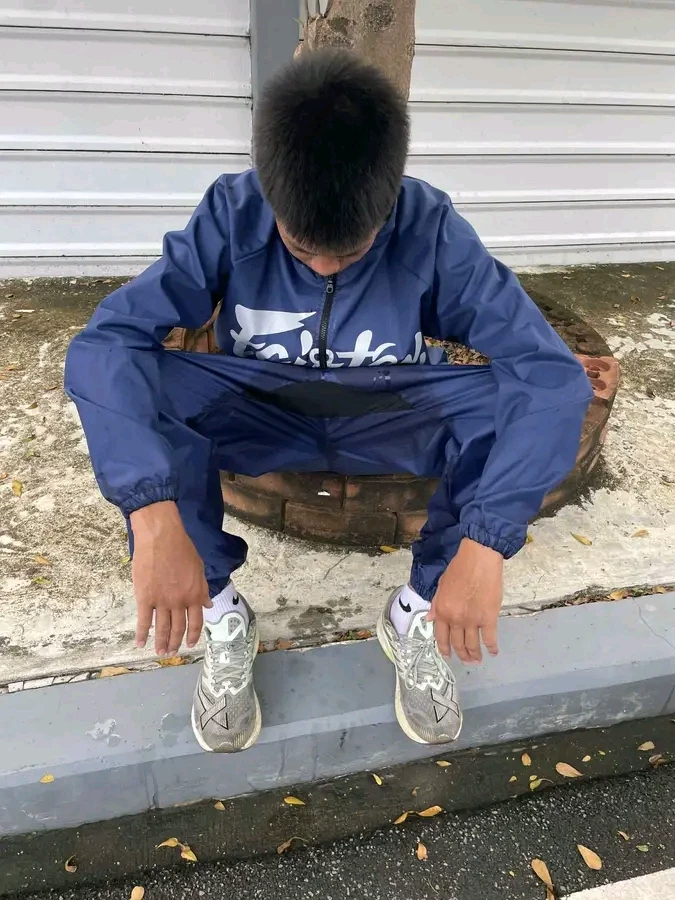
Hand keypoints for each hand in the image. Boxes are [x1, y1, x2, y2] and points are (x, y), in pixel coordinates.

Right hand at [130, 501, 211, 654]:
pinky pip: (144, 621)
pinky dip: (142, 634)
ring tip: (160, 652)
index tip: (190, 644)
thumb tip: (207, 604)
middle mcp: (180, 602)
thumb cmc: (182, 548)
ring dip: (162, 642)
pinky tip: (141, 643)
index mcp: (195, 594)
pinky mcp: (145, 598)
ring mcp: (162, 601)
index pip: (196, 621)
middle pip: (178, 628)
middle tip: (172, 652)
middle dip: (176, 642)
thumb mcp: (199, 568)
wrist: (161, 537)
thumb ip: (202, 589)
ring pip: (162, 628)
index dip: (193, 635)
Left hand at [427, 537, 502, 663]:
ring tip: (477, 660)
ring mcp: (472, 620)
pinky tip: (493, 652)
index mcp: (442, 611)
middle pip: (457, 644)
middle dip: (461, 655)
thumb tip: (429, 619)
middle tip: (465, 660)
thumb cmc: (459, 568)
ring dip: (474, 655)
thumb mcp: (441, 585)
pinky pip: (489, 638)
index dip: (443, 648)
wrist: (478, 560)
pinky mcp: (489, 618)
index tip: (447, 655)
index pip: (440, 636)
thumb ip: (436, 604)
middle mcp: (455, 619)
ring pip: (472, 645)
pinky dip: (491, 647)